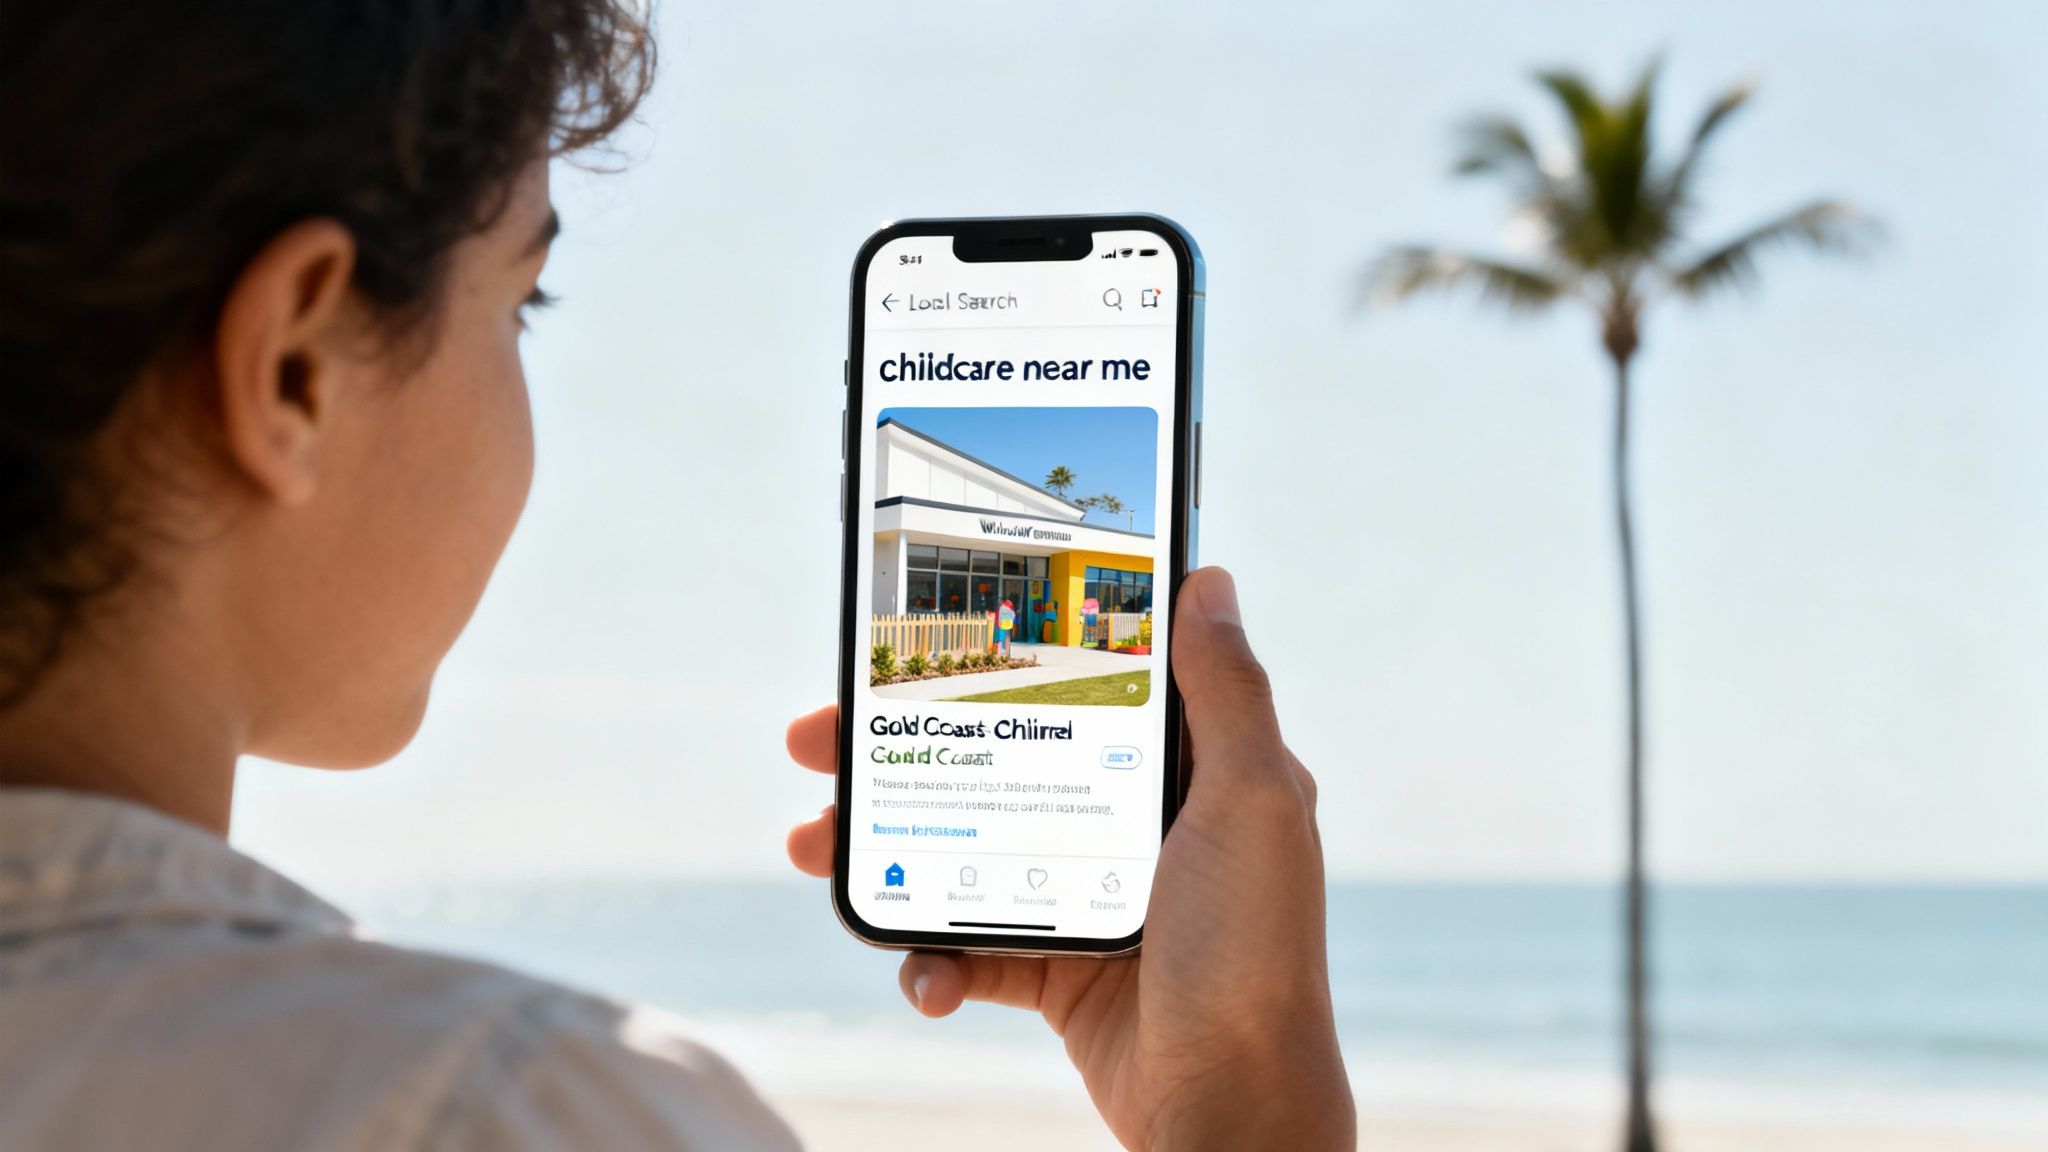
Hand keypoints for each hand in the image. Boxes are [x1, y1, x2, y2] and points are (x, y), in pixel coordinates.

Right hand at [785, 567, 1354, 1150]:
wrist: (1230, 1110)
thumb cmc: (1252, 953)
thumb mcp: (1251, 802)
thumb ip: (1226, 695)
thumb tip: (1207, 581)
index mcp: (1189, 774)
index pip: (1082, 688)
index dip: (998, 660)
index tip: (921, 644)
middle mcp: (1139, 828)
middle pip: (1000, 762)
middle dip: (903, 751)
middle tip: (816, 742)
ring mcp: (1094, 899)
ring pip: (967, 848)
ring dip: (888, 847)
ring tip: (817, 846)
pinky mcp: (1061, 971)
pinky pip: (973, 947)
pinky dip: (935, 959)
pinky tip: (926, 974)